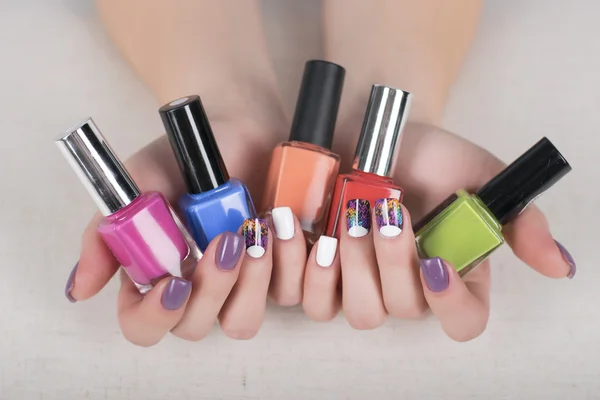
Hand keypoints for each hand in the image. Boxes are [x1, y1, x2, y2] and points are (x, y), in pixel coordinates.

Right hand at [66, 119, 281, 344]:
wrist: (237, 127)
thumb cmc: (184, 157)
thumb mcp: (139, 184)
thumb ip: (108, 234)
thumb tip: (79, 289)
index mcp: (153, 274)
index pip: (143, 325)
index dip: (154, 316)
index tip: (173, 281)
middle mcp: (194, 288)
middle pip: (194, 328)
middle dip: (211, 288)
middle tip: (226, 239)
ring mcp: (237, 284)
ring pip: (241, 322)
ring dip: (252, 281)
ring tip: (259, 229)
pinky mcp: (276, 273)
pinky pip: (287, 295)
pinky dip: (288, 263)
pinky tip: (281, 224)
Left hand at [302, 122, 574, 340]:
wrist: (368, 132)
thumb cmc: (424, 153)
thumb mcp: (477, 175)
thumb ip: (517, 217)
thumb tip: (558, 265)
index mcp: (452, 273)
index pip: (463, 321)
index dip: (450, 303)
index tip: (435, 260)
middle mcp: (408, 289)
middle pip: (403, 311)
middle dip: (392, 260)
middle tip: (384, 211)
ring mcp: (362, 287)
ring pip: (358, 312)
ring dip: (351, 265)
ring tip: (348, 218)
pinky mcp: (321, 278)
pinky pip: (310, 300)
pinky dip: (306, 268)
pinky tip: (308, 231)